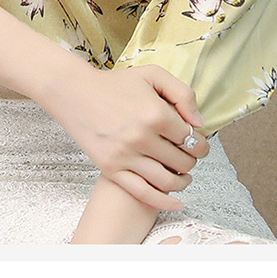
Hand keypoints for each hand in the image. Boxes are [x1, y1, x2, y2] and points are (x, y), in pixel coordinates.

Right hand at [43, 63, 208, 209]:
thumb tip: (199, 123)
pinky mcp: (111, 169)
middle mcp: (142, 137)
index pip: (191, 138)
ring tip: (184, 175)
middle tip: (190, 156)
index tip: (198, 141)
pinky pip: (143, 193)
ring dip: (182, 181)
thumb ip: (182, 93)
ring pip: (167, 181)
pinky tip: (176, 202)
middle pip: (182, 161)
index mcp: (155, 114)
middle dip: (192, 160)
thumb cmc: (116, 83)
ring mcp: (126, 156)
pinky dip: (163, 202)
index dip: (200, 141)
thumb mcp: (152, 75)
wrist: (76, 93)